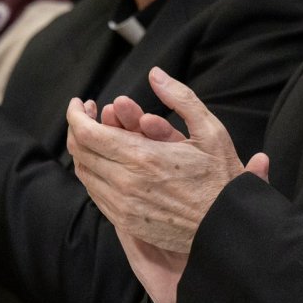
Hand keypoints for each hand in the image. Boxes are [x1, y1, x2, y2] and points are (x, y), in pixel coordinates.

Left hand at [66, 67, 242, 253]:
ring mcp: (122, 204)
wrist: (226, 228)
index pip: (87, 133)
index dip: (76, 114)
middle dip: (77, 127)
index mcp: (142, 157)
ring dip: (84, 150)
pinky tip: (107, 161)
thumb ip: (180, 98)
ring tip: (96, 135)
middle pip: (80, 151)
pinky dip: (94, 173)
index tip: (80, 103)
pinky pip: (95, 193)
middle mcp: (125, 182)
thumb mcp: (210, 131)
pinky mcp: (125, 221)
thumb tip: (155, 74)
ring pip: (85, 173)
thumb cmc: (221, 180)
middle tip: (87, 115)